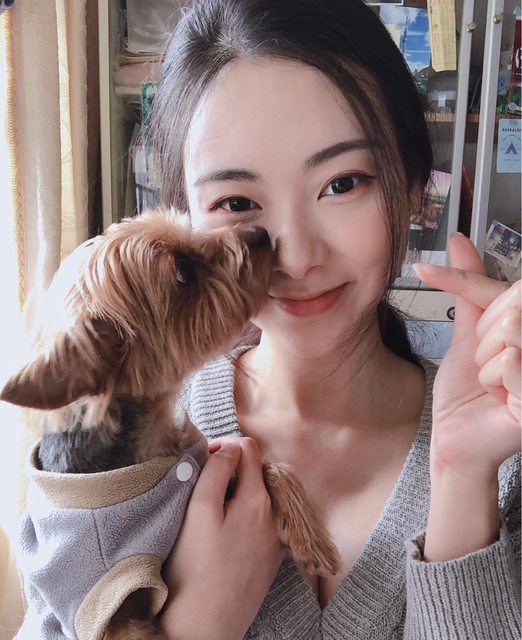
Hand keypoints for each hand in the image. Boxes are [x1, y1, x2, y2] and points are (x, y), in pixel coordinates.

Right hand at [159, 437, 285, 639]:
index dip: (223, 446)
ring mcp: (276, 536)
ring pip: (259, 494)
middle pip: (256, 470)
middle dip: (232, 469)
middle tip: (204, 487)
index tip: (203, 460)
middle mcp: (276, 515)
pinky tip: (226, 530)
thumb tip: (228, 448)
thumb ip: (216, 472)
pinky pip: (262, 518)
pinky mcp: (271, 555)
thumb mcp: (200, 511)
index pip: (248, 448)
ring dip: (238, 490)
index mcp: (259, 499)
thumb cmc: (196, 569)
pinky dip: (246, 512)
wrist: (206, 627)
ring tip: (213, 509)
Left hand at [413, 233, 520, 476]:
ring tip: (492, 380)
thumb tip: (460, 242)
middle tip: (485, 364)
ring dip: (485, 361)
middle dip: (481, 340)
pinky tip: (499, 396)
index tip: (422, 268)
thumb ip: (469, 287)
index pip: (501, 288)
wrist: (456, 437)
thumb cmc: (466, 390)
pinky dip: (492, 379)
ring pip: (507, 332)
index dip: (460, 279)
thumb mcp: (467, 332)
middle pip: (507, 309)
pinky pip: (508, 360)